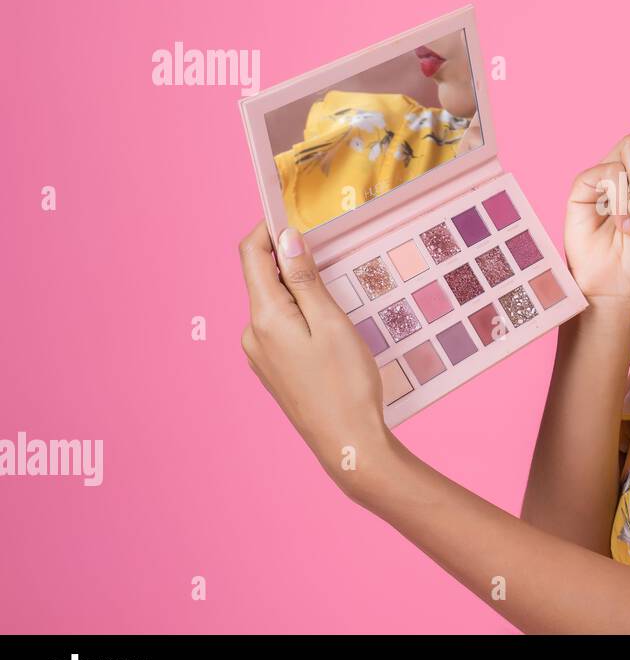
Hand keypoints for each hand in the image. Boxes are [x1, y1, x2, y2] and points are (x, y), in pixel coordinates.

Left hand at [238, 222, 394, 487]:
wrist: (348, 444)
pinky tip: (331, 330)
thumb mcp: (331, 324)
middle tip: (333, 258)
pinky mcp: (273, 369)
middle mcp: (252, 334)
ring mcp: (260, 355)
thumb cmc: (346, 384)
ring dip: (301, 290)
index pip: (251, 255)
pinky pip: (281, 327)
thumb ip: (306, 280)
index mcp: (264, 318)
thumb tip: (286, 239)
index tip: (296, 214)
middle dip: (292, 261)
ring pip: (275, 304)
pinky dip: (302, 315)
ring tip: (339, 301)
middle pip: (263, 278)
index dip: (269, 228)